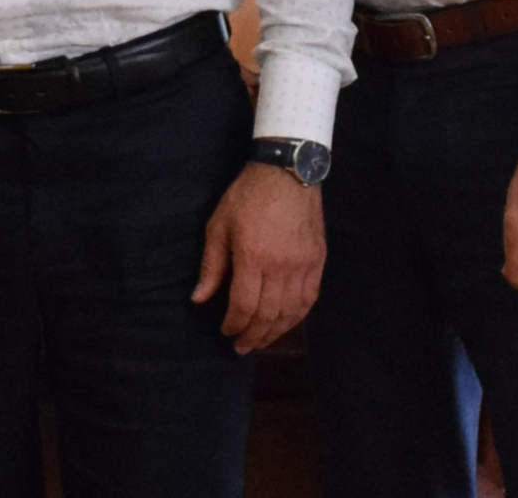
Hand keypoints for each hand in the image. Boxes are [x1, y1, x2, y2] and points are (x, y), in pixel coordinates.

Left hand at [192, 162, 325, 353]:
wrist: (287, 170)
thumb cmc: (247, 195)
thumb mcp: (219, 225)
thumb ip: (211, 265)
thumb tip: (199, 299)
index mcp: (253, 256)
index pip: (244, 305)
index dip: (234, 324)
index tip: (225, 331)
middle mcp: (282, 265)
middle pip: (268, 314)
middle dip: (253, 335)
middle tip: (241, 347)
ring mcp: (303, 264)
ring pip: (291, 311)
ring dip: (275, 332)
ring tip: (261, 341)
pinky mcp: (318, 260)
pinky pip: (309, 299)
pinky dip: (297, 316)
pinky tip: (286, 324)